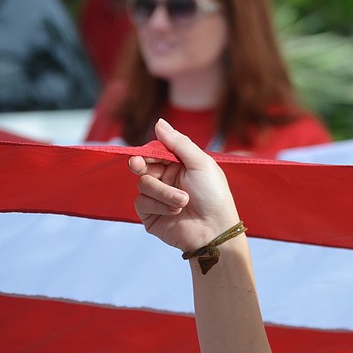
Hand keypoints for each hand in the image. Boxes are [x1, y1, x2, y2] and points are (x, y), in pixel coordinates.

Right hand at [128, 119, 239, 252]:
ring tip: (183, 201)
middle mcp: (167, 179)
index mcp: (180, 165)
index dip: (147, 152)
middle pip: (142, 166)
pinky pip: (142, 203)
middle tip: (138, 165)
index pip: (156, 151)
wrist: (215, 230)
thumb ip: (178, 143)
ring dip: (163, 192)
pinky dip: (159, 206)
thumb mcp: (200, 163)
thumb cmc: (214, 196)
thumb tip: (159, 122)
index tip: (143, 154)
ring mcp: (158, 197)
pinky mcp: (151, 215)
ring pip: (143, 184)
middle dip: (141, 165)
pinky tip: (175, 212)